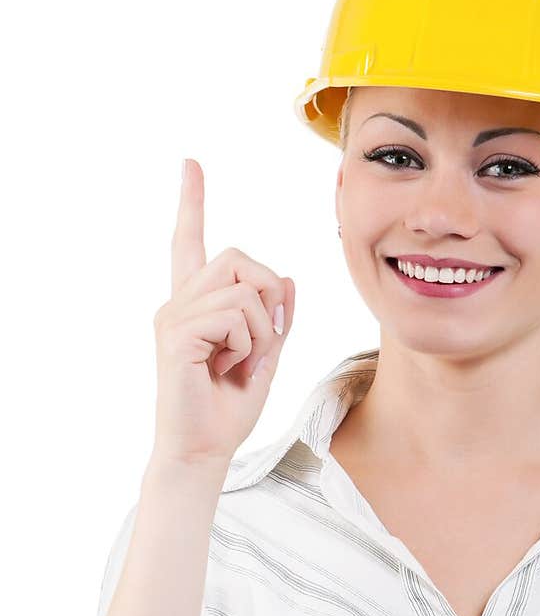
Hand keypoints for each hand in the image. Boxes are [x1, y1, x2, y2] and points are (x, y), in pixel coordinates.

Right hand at [150, 157, 294, 467]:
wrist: (204, 450)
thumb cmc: (229, 409)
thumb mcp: (266, 357)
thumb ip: (277, 318)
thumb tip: (290, 278)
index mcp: (197, 303)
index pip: (191, 242)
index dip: (192, 202)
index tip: (191, 164)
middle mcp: (179, 302)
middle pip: (240, 258)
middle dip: (269, 298)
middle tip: (261, 344)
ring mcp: (174, 316)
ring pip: (244, 289)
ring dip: (262, 332)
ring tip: (241, 364)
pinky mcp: (177, 335)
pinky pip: (234, 316)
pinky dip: (248, 345)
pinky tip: (229, 369)